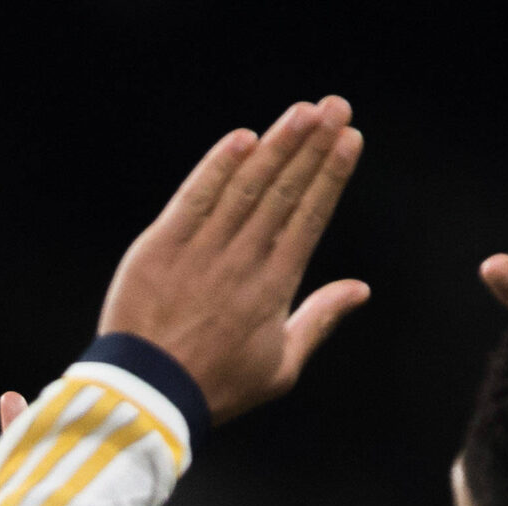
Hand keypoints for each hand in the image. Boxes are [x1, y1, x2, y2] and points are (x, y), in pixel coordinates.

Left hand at [97, 96, 368, 423]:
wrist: (147, 397)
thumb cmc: (216, 387)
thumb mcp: (280, 367)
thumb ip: (320, 319)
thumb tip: (360, 289)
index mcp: (274, 288)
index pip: (309, 217)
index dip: (330, 175)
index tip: (350, 139)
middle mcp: (242, 262)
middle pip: (283, 192)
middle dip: (312, 146)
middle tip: (335, 106)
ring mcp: (201, 252)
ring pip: (245, 187)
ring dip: (276, 146)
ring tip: (302, 111)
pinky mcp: (159, 247)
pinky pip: (193, 198)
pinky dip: (216, 167)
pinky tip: (242, 139)